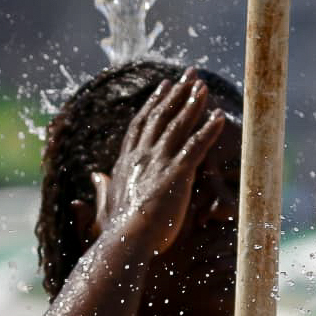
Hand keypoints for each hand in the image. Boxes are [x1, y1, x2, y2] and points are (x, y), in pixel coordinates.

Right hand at [91, 69, 227, 254]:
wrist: (125, 241)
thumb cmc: (115, 232)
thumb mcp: (105, 205)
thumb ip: (101, 188)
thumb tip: (94, 177)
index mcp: (126, 162)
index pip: (141, 125)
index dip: (153, 104)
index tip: (163, 88)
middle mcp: (141, 156)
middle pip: (161, 116)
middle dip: (176, 93)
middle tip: (189, 74)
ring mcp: (158, 162)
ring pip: (178, 125)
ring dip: (193, 103)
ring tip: (204, 87)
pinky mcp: (177, 173)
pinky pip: (196, 146)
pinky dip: (209, 130)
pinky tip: (220, 117)